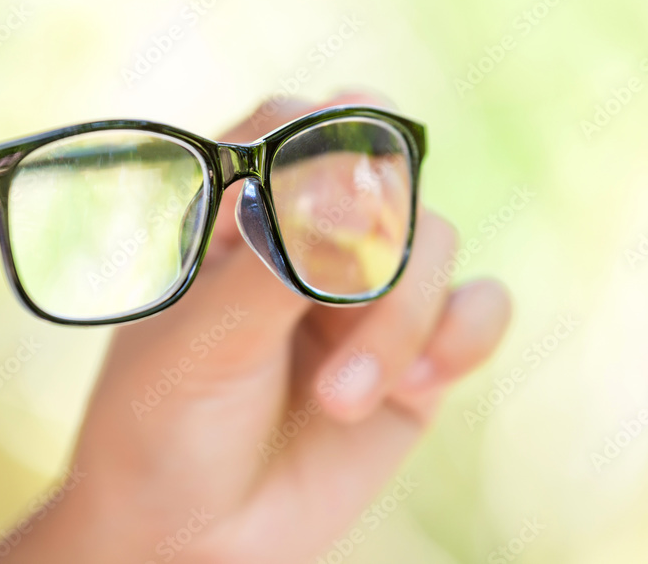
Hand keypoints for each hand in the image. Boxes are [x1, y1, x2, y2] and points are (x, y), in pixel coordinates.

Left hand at [0, 93, 511, 563]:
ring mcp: (367, 291)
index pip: (294, 125)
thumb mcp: (207, 337)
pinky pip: (480, 307)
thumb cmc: (166, 425)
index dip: (322, 145)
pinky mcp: (416, 348)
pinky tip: (415, 386)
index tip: (318, 204)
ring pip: (436, 243)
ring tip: (342, 399)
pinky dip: (463, 336)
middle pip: (386, 174)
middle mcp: (308, 237)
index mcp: (236, 211)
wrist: (194, 537)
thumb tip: (358, 177)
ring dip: (400, 321)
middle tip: (337, 304)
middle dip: (374, 247)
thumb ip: (282, 258)